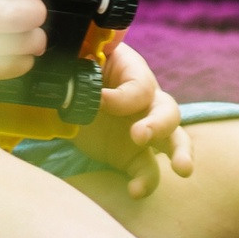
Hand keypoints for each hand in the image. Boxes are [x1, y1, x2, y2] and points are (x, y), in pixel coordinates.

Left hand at [73, 40, 192, 197]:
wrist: (55, 100)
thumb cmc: (65, 71)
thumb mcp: (69, 61)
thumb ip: (79, 55)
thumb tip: (90, 46)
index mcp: (129, 70)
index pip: (140, 85)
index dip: (122, 96)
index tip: (99, 102)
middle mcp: (142, 99)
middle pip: (167, 109)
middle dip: (158, 123)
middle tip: (138, 135)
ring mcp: (142, 128)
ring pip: (175, 138)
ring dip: (181, 152)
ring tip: (183, 169)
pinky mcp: (133, 155)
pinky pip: (149, 169)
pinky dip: (146, 181)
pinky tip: (133, 191)